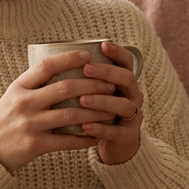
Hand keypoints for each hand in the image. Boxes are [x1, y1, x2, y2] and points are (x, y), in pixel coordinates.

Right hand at [0, 49, 117, 170]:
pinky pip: (67, 141)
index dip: (69, 59)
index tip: (88, 56)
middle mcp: (24, 103)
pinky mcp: (35, 145)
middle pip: (65, 89)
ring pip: (70, 115)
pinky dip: (86, 138)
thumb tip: (66, 65)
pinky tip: (98, 135)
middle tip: (110, 85)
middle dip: (92, 85)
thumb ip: (36, 83)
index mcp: (19, 87)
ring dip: (95, 112)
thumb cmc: (7, 118)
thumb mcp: (15, 94)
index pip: (46, 66)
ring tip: (110, 110)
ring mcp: (30, 125)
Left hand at [77, 40, 143, 165]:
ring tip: (82, 99)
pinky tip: (85, 126)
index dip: (117, 52)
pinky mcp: (127, 137)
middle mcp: (133, 96)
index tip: (102, 45)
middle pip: (127, 78)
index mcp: (125, 82)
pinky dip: (100, 128)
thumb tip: (55, 56)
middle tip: (86, 69)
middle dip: (107, 72)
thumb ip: (85, 78)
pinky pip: (116, 132)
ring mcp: (133, 116)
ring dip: (103, 101)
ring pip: (124, 105)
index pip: (127, 62)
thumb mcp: (96, 92)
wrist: (114, 143)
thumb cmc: (98, 111)